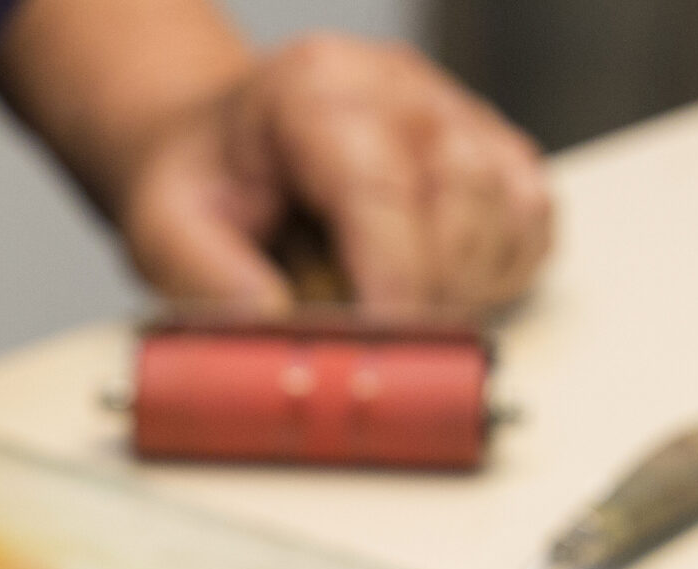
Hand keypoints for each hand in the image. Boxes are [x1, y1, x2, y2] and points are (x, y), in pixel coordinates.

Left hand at [120, 33, 551, 314]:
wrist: (224, 151)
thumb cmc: (208, 181)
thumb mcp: (165, 228)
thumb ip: (212, 282)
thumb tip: (281, 333)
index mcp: (315, 91)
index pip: (380, 186)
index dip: (393, 279)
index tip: (385, 345)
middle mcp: (400, 91)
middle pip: (460, 197)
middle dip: (428, 294)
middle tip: (379, 348)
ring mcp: (457, 117)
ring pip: (509, 212)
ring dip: (465, 288)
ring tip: (394, 309)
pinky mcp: (493, 156)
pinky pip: (532, 224)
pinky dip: (498, 276)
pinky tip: (439, 290)